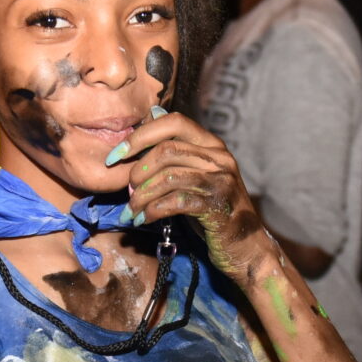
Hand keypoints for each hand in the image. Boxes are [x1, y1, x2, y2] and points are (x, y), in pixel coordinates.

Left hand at [115, 112, 270, 277]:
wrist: (245, 246)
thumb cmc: (214, 208)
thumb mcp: (196, 173)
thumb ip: (177, 148)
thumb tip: (152, 115)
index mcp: (212, 144)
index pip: (173, 122)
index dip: (140, 136)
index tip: (116, 156)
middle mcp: (219, 157)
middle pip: (166, 150)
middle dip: (138, 171)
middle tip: (128, 191)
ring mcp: (220, 181)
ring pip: (168, 177)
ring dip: (142, 195)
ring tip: (133, 210)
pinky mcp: (216, 206)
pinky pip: (175, 202)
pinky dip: (153, 210)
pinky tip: (145, 218)